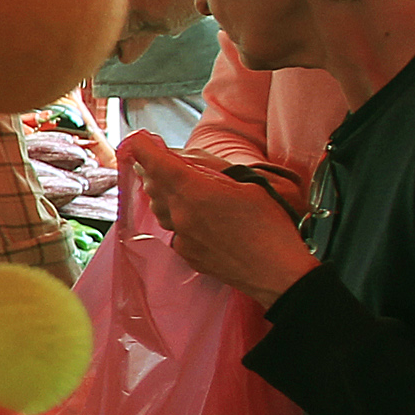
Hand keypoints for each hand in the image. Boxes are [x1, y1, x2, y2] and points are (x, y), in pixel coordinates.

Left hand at [119, 132, 319, 305]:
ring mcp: (181, 237)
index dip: (143, 149)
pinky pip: (172, 229)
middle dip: (154, 170)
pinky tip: (193, 216)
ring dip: (163, 193)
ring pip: (159, 208)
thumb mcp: (248, 185)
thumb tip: (186, 160)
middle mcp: (182, 215)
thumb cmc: (270, 228)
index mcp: (196, 193)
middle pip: (154, 185)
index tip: (137, 140)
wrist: (277, 274)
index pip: (157, 164)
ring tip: (176, 185)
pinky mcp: (186, 254)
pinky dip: (176, 217)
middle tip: (161, 160)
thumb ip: (213, 171)